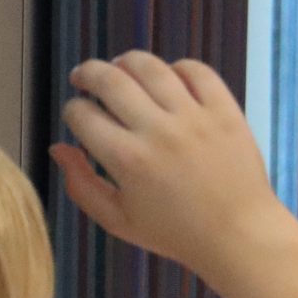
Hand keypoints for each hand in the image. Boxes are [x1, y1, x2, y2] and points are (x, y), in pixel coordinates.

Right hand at [50, 53, 297, 291]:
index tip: (77, 115)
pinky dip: (177, 67)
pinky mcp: (225, 110)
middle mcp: (157, 130)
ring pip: (150, 67)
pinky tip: (168, 78)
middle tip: (83, 78)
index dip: (72, 111)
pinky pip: (197, 71)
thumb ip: (81, 185)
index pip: (82, 115)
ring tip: (119, 67)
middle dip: (87, 74)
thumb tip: (58, 148)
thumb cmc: (176, 233)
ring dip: (126, 62)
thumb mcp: (118, 221)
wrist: (239, 236)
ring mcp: (194, 116)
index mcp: (127, 159)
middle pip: (109, 79)